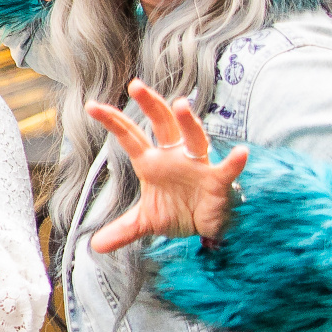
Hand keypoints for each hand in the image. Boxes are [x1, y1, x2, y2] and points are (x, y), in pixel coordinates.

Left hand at [87, 81, 247, 251]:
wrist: (206, 229)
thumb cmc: (178, 213)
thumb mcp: (146, 223)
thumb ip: (122, 230)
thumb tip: (94, 245)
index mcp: (152, 162)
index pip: (130, 137)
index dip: (113, 121)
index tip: (92, 106)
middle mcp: (174, 157)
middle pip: (162, 124)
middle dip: (151, 105)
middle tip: (135, 86)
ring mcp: (197, 166)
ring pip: (193, 138)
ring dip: (188, 123)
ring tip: (181, 105)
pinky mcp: (218, 181)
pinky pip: (227, 169)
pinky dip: (235, 161)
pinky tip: (240, 153)